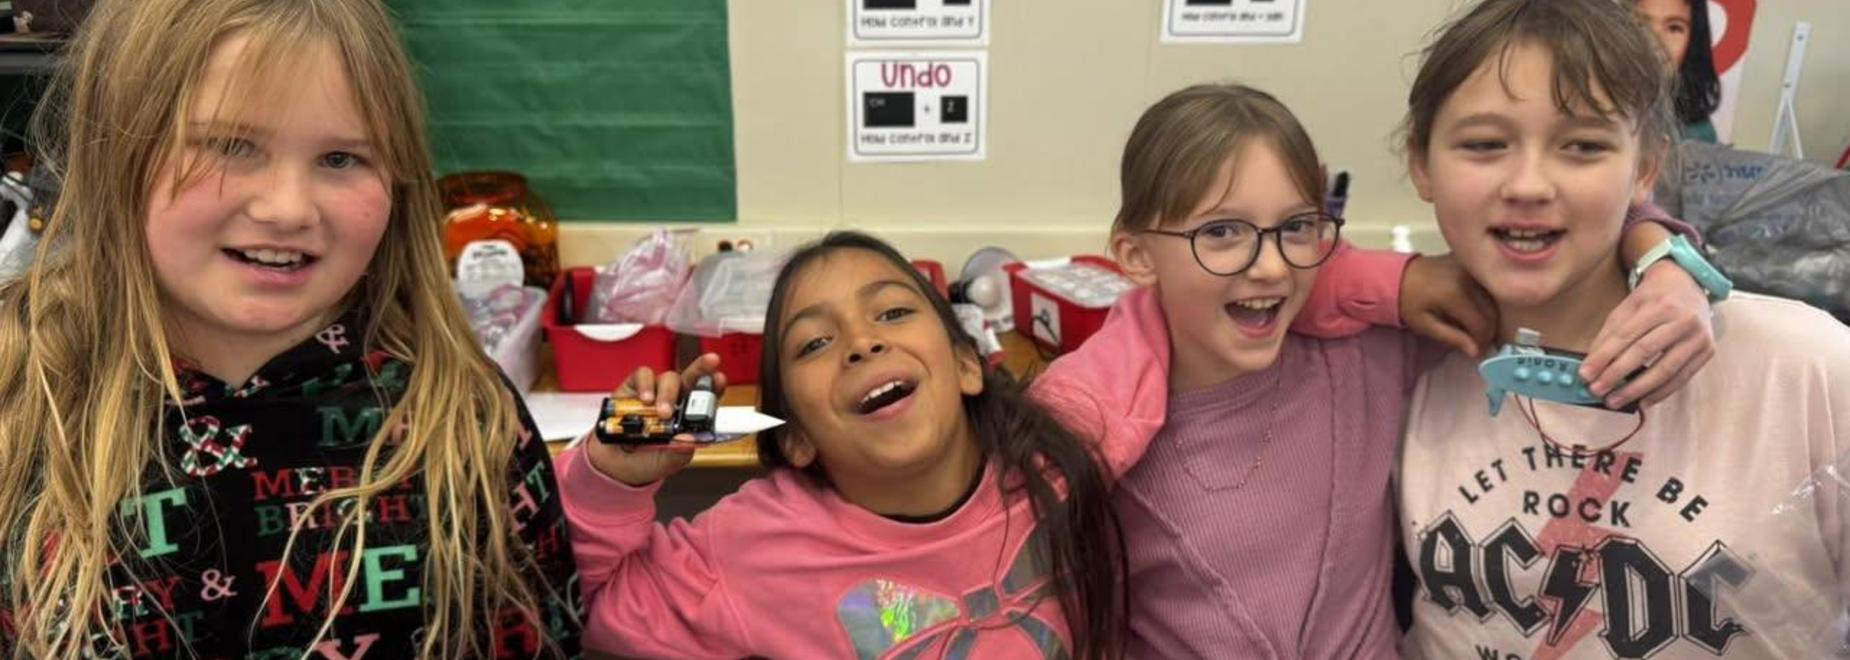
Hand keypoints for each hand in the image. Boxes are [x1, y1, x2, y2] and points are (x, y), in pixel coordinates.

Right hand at [584, 353, 728, 485]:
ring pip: (669, 378)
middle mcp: (675, 401)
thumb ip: (677, 454)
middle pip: (692, 379)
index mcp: (689, 418)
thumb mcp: (664, 464)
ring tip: (662, 412)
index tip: (720, 379)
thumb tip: (689, 441)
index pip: (707, 399)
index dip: (715, 387)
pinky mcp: (634, 388)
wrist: (614, 464)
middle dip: (702, 368)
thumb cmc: (646, 461)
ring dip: (668, 393)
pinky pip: (643, 375)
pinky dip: (645, 384)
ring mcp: (655, 393)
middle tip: (711, 362)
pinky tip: (644, 399)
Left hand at [1400, 254, 1497, 357]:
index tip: (1477, 352)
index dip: (1482, 341)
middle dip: (1488, 332)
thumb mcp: (1424, 324)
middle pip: (1492, 312)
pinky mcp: (1471, 264)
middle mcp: (1468, 278)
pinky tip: (1477, 311)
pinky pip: (1488, 287)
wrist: (1397, 275)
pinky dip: (1487, 301)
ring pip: (1494, 300)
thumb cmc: (1408, 302)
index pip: (1481, 323)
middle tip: (1479, 343)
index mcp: (1455, 294)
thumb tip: (1475, 352)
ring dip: (1490, 317)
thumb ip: (1451, 337)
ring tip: (1477, 329)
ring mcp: (1471, 268)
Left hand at [1580, 263, 1714, 407]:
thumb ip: (1610, 334)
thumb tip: (1592, 365)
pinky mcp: (1707, 351)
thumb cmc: (1654, 298)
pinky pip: (1682, 378)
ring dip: (1637, 390)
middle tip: (1597, 390)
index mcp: (1659, 304)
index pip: (1626, 335)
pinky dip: (1660, 392)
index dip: (1603, 357)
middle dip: (1617, 375)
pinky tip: (1642, 402)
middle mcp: (1682, 320)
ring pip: (1665, 370)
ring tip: (1615, 400)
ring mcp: (1698, 337)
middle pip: (1644, 352)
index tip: (1585, 374)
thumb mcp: (1628, 306)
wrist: (1689, 285)